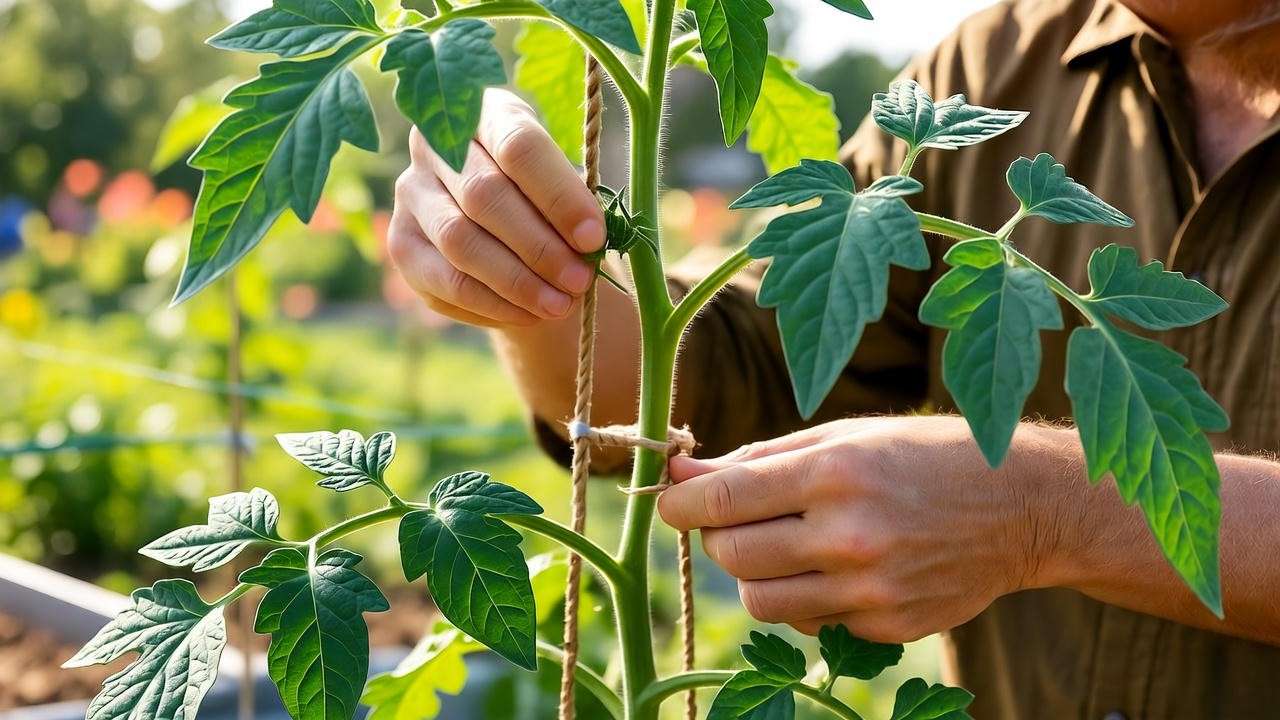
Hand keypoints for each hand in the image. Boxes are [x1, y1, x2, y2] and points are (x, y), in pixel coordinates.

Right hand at [388, 89, 605, 327]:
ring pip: (460, 241)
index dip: (558, 195)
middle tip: (580, 280)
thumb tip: (587, 245)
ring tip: (561, 305)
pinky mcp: (401, 242)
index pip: (518, 145)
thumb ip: (572, 205)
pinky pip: (446, 281)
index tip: (594, 237)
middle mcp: (433, 143)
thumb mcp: (562, 184)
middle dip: (540, 245)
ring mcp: (410, 191)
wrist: (504, 225)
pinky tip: (530, 314)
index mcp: (484, 110)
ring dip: (517, 281)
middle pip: (485, 194)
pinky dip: (493, 303)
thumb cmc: (544, 195)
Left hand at [658, 416, 1077, 641]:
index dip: (680, 502)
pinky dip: (808, 597)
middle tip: (741, 516)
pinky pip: (810, 621)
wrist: (1021, 507)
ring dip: (756, 573)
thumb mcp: (844, 435)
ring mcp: (869, 588)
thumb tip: (685, 477)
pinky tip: (840, 567)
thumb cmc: (921, 456)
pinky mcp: (886, 625)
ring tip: (787, 544)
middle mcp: (849, 534)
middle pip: (730, 555)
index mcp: (833, 471)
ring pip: (760, 601)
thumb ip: (761, 458)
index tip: (673, 498)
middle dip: (718, 536)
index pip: (721, 499)